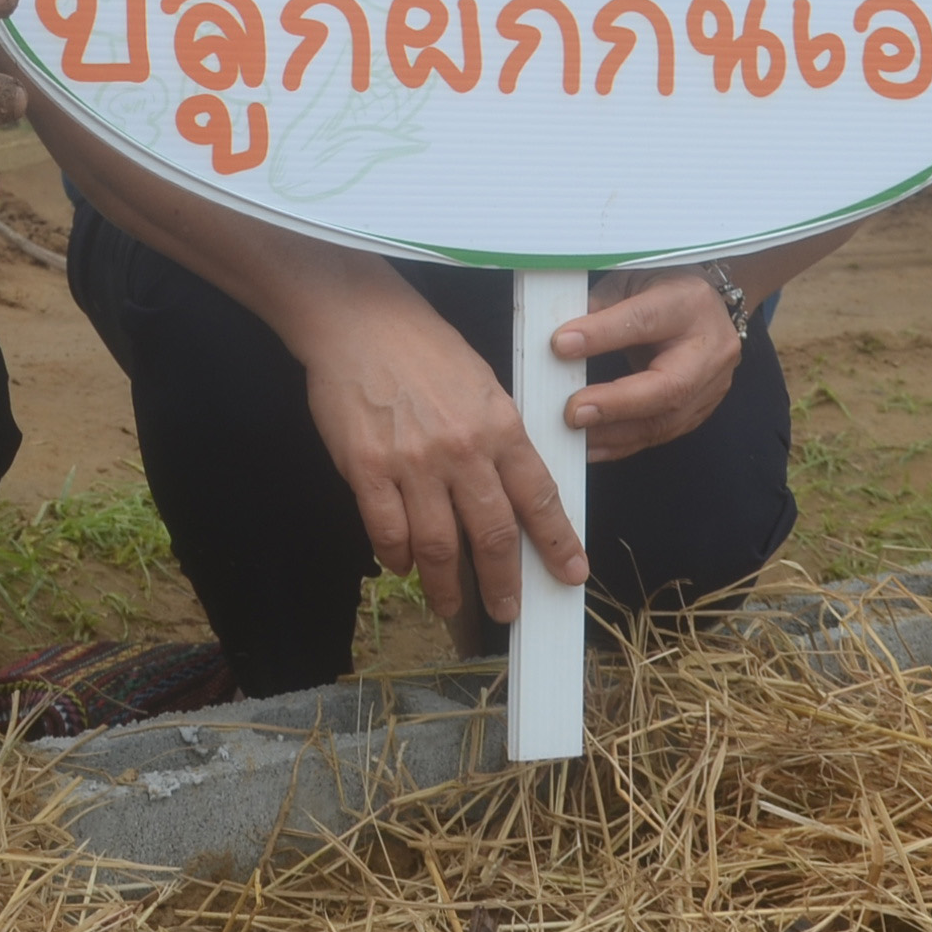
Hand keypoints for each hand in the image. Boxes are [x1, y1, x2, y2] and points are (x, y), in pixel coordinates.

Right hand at [291, 281, 586, 628]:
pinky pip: (387, 532)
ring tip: (451, 605)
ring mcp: (413, 462)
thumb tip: (513, 494)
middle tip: (509, 610)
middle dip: (504, 582)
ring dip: (447, 585)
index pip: (539, 497)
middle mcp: (462, 449)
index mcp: (499, 425)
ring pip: (438, 546)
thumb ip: (499, 439)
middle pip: (492, 535)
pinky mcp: (367, 469)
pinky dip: (397, 557)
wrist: (359, 321)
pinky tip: (402, 564)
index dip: (558, 542)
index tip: (571, 574)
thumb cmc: (423, 348)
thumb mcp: (482, 385)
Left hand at [553, 271, 740, 463]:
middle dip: (616, 404)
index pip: (643, 320)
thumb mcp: (632, 278)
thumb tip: (562, 342)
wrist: (705, 306)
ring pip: (666, 420)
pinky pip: (662, 434)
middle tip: (572, 413)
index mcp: (689, 302)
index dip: (602, 335)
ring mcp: (713, 384)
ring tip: (575, 436)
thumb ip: (600, 307)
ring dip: (615, 433)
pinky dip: (624, 443)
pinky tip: (592, 446)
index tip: (560, 346)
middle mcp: (710, 347)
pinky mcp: (702, 409)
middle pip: (668, 386)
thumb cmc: (662, 288)